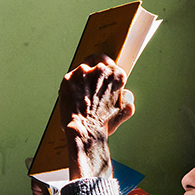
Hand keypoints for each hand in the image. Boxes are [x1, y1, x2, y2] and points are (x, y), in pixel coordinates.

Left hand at [58, 55, 134, 178]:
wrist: (85, 131)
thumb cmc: (103, 123)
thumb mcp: (123, 111)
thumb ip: (126, 99)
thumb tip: (126, 95)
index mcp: (116, 75)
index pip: (111, 65)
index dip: (107, 73)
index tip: (103, 78)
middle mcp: (100, 69)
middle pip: (96, 64)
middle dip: (94, 75)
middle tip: (92, 89)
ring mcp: (83, 72)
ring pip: (82, 72)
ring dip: (82, 82)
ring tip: (82, 98)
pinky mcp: (68, 78)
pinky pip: (70, 80)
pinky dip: (71, 88)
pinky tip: (74, 100)